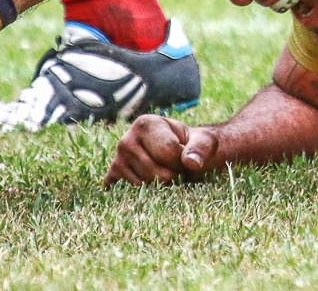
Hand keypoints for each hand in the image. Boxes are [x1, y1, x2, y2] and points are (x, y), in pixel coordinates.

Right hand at [103, 115, 219, 186]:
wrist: (180, 153)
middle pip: (154, 173)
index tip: (184, 156)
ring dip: (159, 186)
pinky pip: (126, 194)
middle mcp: (125, 140)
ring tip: (164, 171)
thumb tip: (190, 162)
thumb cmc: (193, 145)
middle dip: (172, 175)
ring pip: (143, 186)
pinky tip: (147, 185)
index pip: (167, 152)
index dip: (182, 161)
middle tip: (175, 166)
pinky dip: (139, 194)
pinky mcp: (113, 177)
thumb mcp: (204, 141)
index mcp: (145, 124)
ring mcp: (117, 160)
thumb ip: (202, 148)